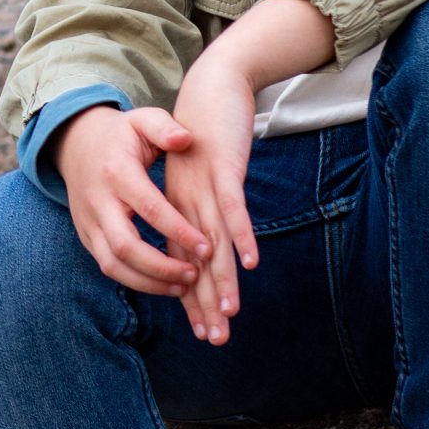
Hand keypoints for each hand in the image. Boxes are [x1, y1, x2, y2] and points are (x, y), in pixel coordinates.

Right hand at [53, 105, 211, 294]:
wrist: (74, 143)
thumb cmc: (120, 135)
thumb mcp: (142, 120)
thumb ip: (165, 128)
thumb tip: (186, 139)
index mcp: (116, 173)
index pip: (149, 209)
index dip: (178, 231)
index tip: (207, 248)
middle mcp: (98, 201)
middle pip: (125, 246)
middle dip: (162, 267)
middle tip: (195, 275)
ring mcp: (88, 222)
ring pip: (112, 265)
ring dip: (148, 282)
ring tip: (183, 286)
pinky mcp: (86, 235)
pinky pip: (107, 266)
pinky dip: (135, 280)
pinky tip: (164, 283)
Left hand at [165, 55, 259, 343]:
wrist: (211, 89)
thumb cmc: (204, 137)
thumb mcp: (199, 180)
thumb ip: (202, 213)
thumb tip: (211, 252)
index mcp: (178, 208)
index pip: (184, 263)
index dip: (195, 298)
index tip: (203, 332)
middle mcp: (186, 203)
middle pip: (197, 261)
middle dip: (207, 302)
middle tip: (215, 339)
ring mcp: (203, 187)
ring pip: (213, 241)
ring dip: (223, 277)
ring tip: (230, 313)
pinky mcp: (222, 169)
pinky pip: (233, 206)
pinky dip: (242, 233)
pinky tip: (250, 262)